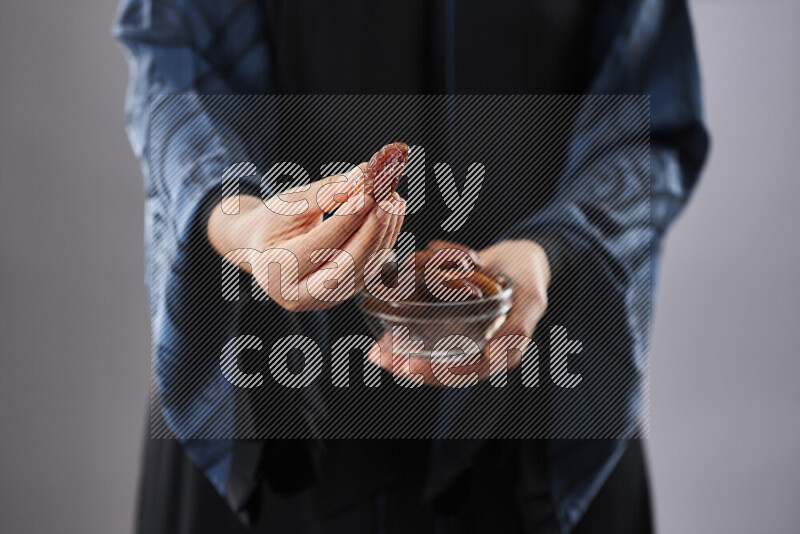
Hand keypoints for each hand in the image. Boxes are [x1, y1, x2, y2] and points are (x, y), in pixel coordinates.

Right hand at [207, 163, 405, 311]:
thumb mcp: (289, 204)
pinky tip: (392, 213)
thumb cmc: (273, 222)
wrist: (266, 246)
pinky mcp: (344, 293)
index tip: (367, 194)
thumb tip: (363, 177)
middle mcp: (298, 294)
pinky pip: (370, 268)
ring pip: (364, 269)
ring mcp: (324, 299)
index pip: (317, 247)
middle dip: (371, 233)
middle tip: (388, 200)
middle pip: (345, 268)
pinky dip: (384, 240)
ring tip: (393, 199)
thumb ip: (324, 194)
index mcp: (275, 271)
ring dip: (384, 234)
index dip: (345, 222)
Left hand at [366, 240, 549, 385]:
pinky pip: (426, 336)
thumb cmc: (528, 277)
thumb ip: (518, 329)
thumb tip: (497, 357)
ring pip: (429, 355)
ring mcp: (463, 338)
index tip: (411, 366)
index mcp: (500, 354)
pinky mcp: (451, 324)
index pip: (465, 373)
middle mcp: (478, 351)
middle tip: (382, 357)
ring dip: (401, 355)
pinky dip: (404, 335)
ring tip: (376, 351)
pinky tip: (383, 332)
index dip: (437, 373)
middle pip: (441, 369)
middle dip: (409, 367)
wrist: (521, 257)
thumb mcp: (531, 300)